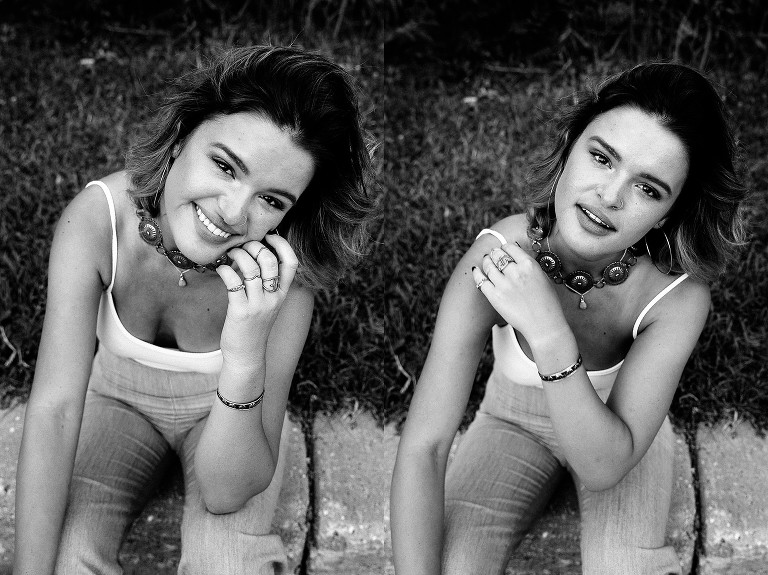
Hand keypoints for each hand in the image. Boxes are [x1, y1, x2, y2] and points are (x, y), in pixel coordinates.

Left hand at [216, 234, 297, 372]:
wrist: (247, 355)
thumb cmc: (254, 326)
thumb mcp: (269, 304)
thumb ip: (267, 283)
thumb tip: (253, 254)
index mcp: (282, 294)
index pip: (292, 263)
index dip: (282, 245)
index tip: (269, 237)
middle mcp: (273, 298)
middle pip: (269, 261)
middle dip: (254, 246)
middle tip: (242, 246)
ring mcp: (258, 305)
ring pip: (251, 268)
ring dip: (238, 255)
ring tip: (230, 254)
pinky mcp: (240, 311)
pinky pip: (233, 282)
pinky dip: (225, 270)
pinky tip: (221, 269)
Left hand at [472, 242, 568, 346]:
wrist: (544, 325)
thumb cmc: (547, 303)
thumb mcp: (543, 277)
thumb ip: (529, 265)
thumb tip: (517, 255)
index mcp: (529, 265)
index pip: (511, 248)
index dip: (505, 247)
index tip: (504, 249)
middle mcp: (515, 273)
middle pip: (498, 255)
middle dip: (494, 253)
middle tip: (493, 254)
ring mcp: (504, 285)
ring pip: (488, 266)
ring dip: (486, 261)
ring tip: (486, 260)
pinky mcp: (495, 297)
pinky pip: (481, 281)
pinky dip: (477, 273)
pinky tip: (476, 270)